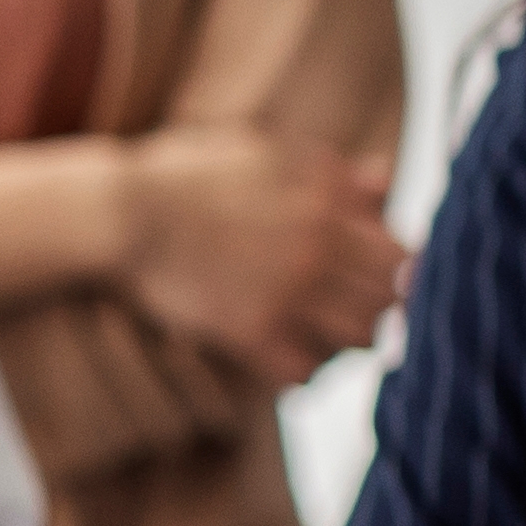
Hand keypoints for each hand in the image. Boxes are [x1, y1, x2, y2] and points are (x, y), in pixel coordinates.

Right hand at [120, 126, 407, 376]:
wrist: (122, 212)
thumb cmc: (188, 176)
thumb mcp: (264, 153)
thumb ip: (330, 170)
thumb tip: (383, 178)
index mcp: (327, 198)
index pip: (403, 253)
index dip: (396, 273)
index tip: (373, 281)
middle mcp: (318, 244)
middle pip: (392, 297)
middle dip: (380, 308)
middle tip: (350, 313)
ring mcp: (287, 289)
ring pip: (360, 338)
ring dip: (346, 341)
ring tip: (322, 337)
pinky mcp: (251, 329)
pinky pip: (306, 371)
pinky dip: (302, 372)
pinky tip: (284, 360)